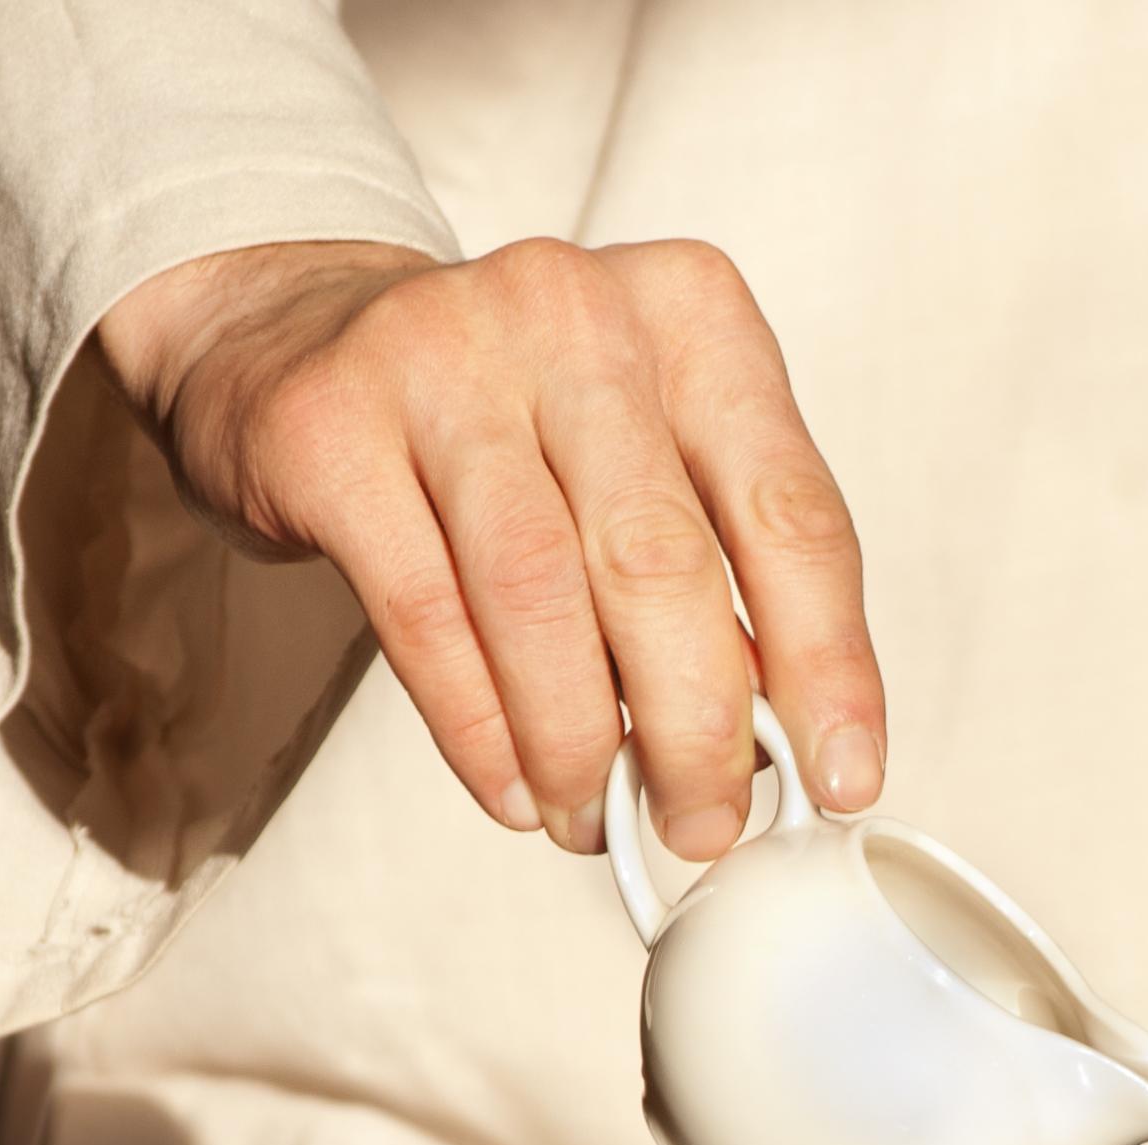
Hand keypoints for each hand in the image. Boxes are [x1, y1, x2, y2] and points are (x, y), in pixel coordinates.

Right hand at [97, 238, 883, 856]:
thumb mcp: (655, 452)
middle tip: (704, 826)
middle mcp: (575, 314)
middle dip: (697, 734)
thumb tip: (785, 748)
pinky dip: (482, 733)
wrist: (304, 332)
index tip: (843, 780)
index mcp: (694, 318)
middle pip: (663, 567)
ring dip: (582, 745)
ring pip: (540, 600)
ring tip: (596, 822)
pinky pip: (427, 618)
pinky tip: (519, 792)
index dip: (829, 668)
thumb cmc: (523, 423)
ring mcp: (441, 356)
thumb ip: (730, 572)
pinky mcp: (330, 426)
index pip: (794, 516)